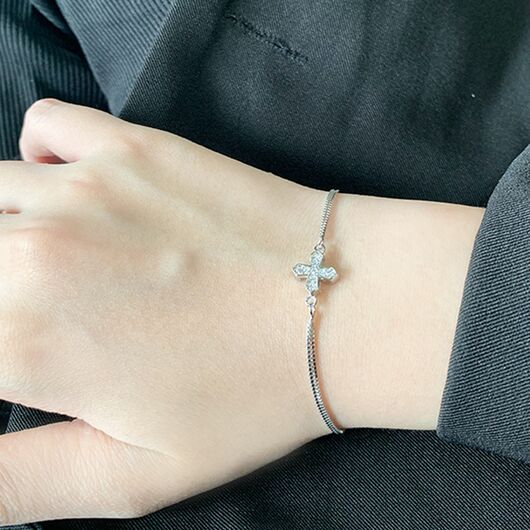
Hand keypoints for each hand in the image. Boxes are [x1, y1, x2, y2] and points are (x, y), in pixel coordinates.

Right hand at [0, 99, 332, 524]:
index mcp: (26, 340)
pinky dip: (42, 158)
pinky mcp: (132, 147)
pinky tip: (76, 194)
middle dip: (1, 294)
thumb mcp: (132, 474)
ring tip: (55, 264)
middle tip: (43, 316)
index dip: (2, 348)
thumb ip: (18, 483)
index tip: (26, 350)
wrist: (339, 305)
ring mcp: (84, 186)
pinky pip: (46, 127)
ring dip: (6, 234)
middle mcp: (35, 252)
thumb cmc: (249, 397)